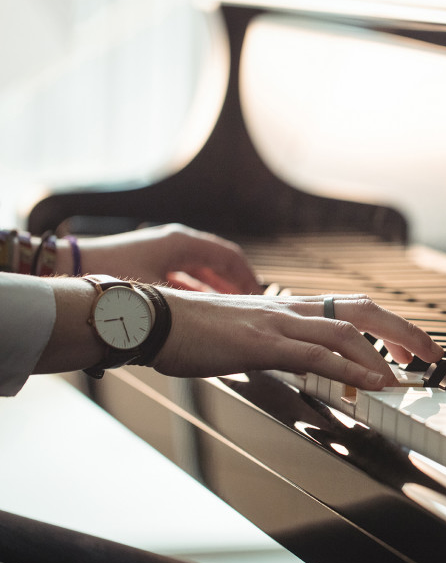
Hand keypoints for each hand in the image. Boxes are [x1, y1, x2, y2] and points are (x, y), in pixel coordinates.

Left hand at [67, 224, 260, 293]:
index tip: (259, 296)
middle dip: (235, 283)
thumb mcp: (159, 293)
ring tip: (231, 307)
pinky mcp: (150, 261)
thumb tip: (219, 320)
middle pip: (218, 262)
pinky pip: (185, 274)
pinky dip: (198, 289)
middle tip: (250, 304)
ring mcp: (162, 251)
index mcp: (182, 242)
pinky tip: (202, 307)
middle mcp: (175, 242)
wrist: (69, 267)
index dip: (248, 277)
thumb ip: (192, 304)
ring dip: (217, 287)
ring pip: (201, 269)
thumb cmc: (112, 278)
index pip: (229, 256)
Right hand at [154, 291, 443, 389]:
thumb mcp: (244, 335)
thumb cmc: (192, 331)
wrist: (151, 318)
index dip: (386, 325)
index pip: (350, 307)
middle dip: (403, 331)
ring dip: (384, 353)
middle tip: (431, 355)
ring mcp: (277, 323)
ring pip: (346, 330)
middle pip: (362, 309)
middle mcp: (289, 309)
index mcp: (288, 307)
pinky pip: (314, 354)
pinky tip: (370, 383)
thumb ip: (276, 345)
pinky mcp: (260, 343)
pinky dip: (349, 367)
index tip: (408, 348)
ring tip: (409, 375)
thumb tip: (301, 363)